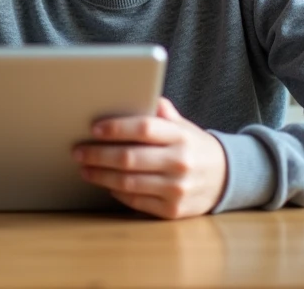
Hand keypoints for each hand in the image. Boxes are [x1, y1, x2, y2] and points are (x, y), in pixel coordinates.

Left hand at [74, 98, 227, 219]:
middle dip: (97, 154)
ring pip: (128, 182)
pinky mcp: (172, 210)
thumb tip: (133, 92)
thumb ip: (160, 110)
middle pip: (129, 158)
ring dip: (100, 175)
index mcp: (180, 136)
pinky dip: (117, 192)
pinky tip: (106, 184)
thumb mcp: (183, 125)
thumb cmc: (193, 146)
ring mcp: (176, 189)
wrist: (225, 178)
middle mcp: (179, 163)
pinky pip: (136, 201)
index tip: (93, 128)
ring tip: (84, 168)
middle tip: (78, 151)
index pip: (143, 128)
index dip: (115, 128)